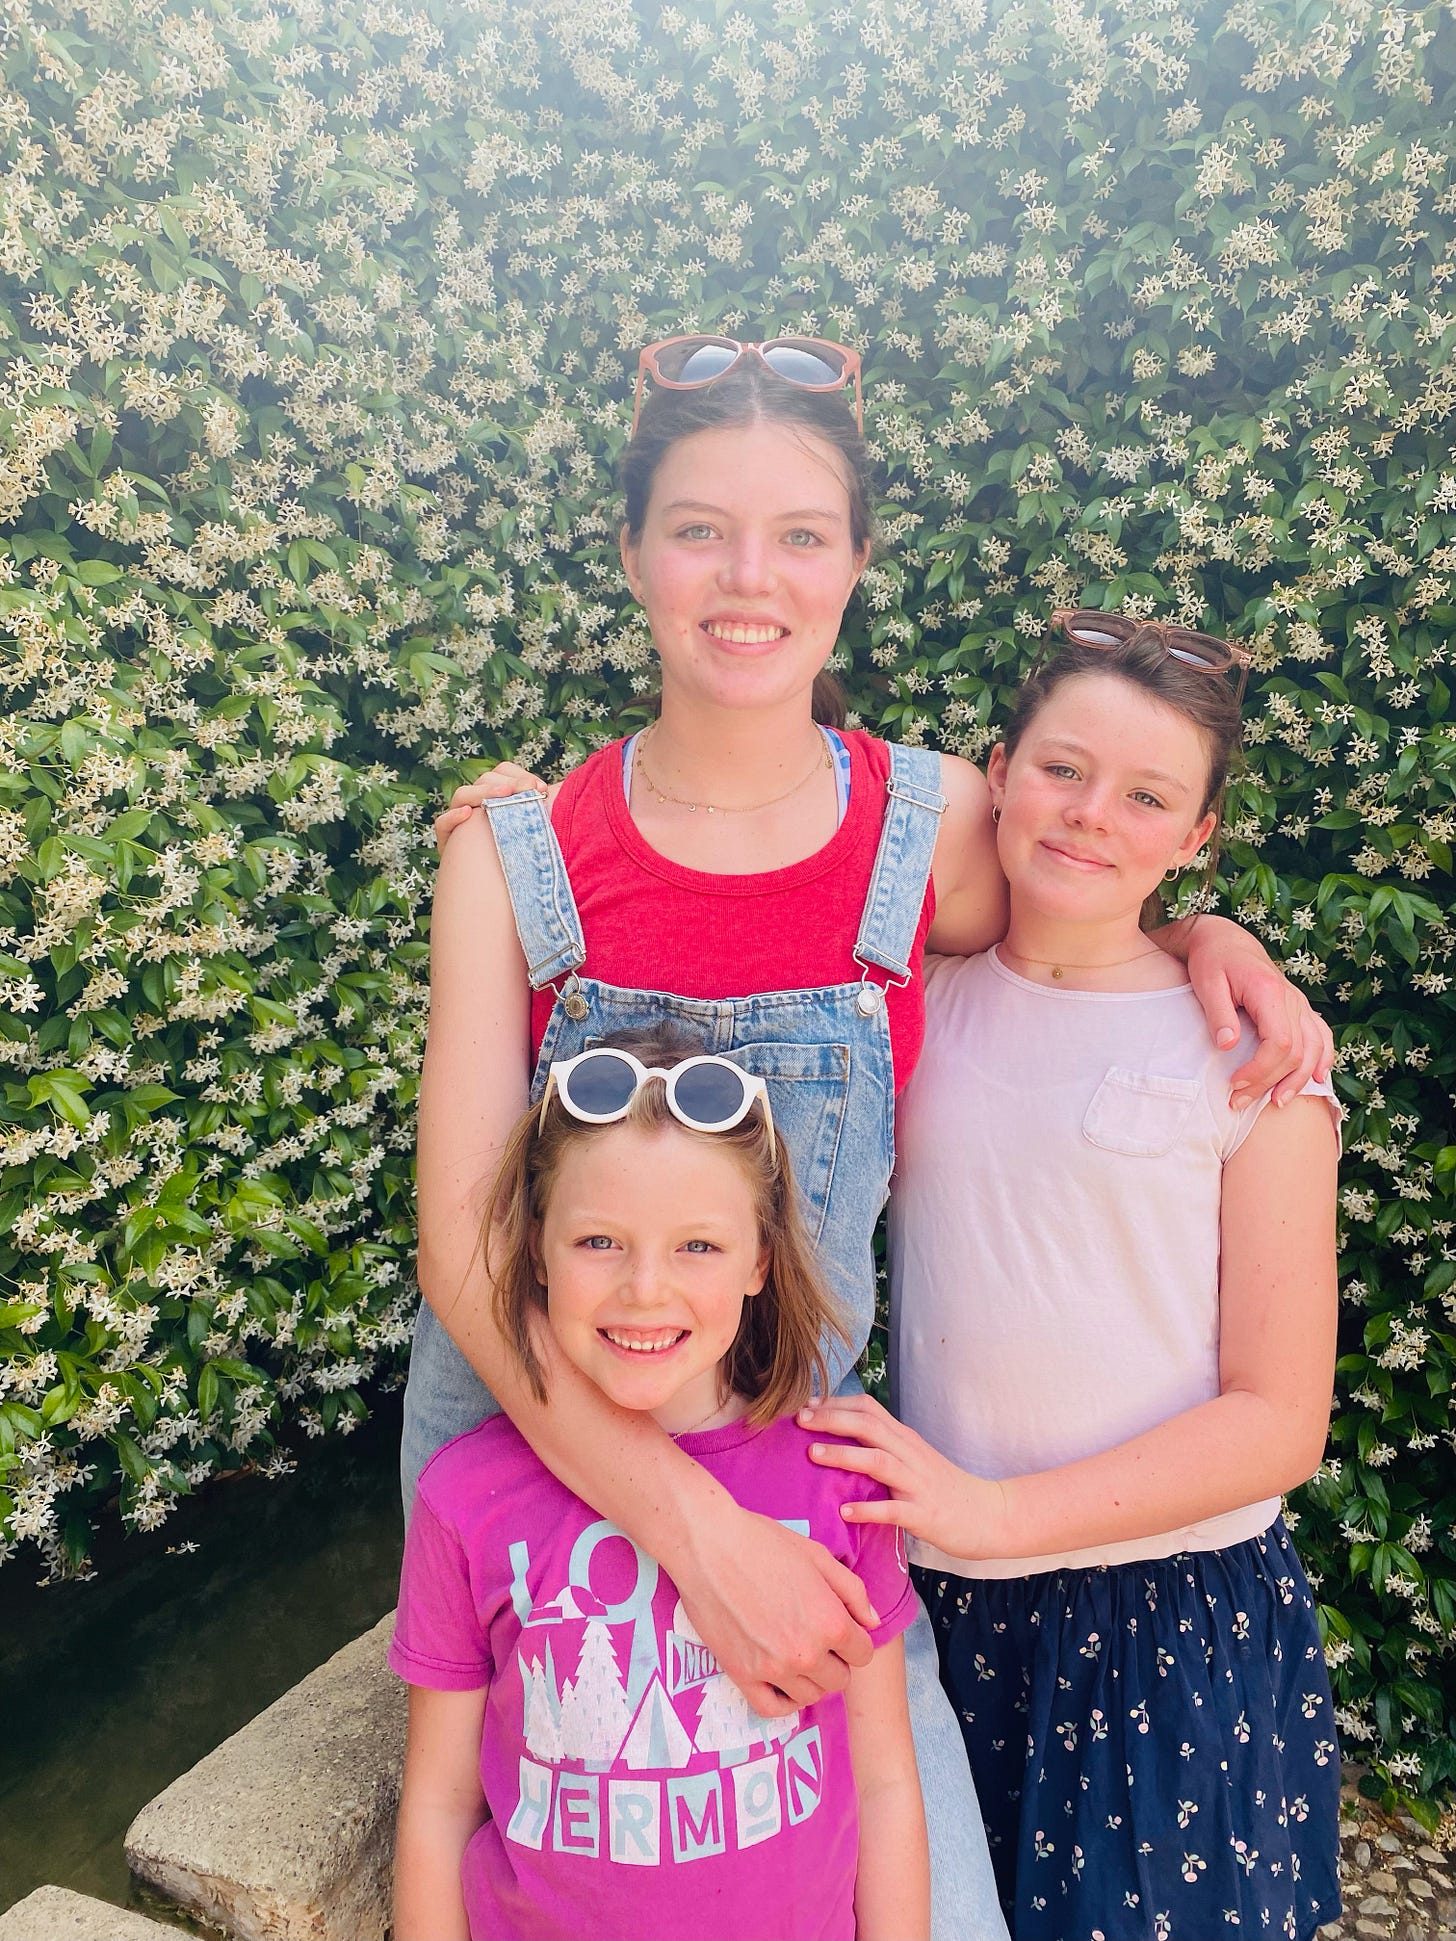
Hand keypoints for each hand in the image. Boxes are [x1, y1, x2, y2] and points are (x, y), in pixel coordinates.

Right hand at [434, 763, 547, 855]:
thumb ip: (539, 813)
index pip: (502, 773)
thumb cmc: (521, 862)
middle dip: (508, 782)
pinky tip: (467, 814)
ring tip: (504, 794)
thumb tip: (557, 793)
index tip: (542, 788)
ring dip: (482, 792)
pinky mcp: (448, 844)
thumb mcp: (533, 834)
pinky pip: (442, 825)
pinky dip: (453, 817)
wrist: (503, 893)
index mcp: (496, 799)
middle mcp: (476, 807)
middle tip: (529, 788)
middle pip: (484, 781)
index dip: (519, 775)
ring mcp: (459, 824)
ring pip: (462, 796)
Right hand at [674, 1504, 877, 1715]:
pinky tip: (782, 1680)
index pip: (863, 1654)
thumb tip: (872, 1622)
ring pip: (810, 1695)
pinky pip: (773, 1709)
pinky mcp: (742, 1675)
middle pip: (839, 1680)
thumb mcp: (818, 1556)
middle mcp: (806, 1653)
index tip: (840, 1629)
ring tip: (796, 1652)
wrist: (709, 1546)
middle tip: (816, 1637)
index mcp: (830, 1622)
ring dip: (810, 1678)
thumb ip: (852, 1591)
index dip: (854, 1640)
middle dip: (834, 1660)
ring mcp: (773, 1668)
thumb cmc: (764, 1542)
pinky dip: (783, 1701)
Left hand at [798, 1394, 1004, 1559]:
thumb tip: (844, 1435)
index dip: (836, 1403)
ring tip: (813, 1454)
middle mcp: (910, 1454)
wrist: (989, 1514)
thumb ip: (884, 1445)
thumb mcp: (913, 1458)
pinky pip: (893, 1510)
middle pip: (868, 1426)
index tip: (806, 1403)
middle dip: (831, 1420)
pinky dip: (867, 1509)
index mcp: (905, 1439)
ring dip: (844, 1455)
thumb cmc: (943, 1487)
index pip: (869, 1409)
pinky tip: (844, 1511)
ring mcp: (918, 1484)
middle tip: (799, 1419)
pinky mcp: (924, 1514)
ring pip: (878, 1461)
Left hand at [1182, 916, 1334, 1109]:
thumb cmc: (1213, 960)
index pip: (1279, 1043)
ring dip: (1299, 1079)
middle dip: (1270, 1083)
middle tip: (1238, 1102)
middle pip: (1296, 1053)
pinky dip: (1323, 1059)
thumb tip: (1227, 1046)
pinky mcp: (1299, 1008)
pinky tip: (1318, 1079)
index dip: (1260, 1070)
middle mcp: (1292, 999)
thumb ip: (1219, 1015)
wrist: (1226, 940)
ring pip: (1314, 1049)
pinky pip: (1321, 1036)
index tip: (1233, 1083)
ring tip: (1278, 1103)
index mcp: (1270, 992)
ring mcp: (1299, 1004)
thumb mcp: (1207, 984)